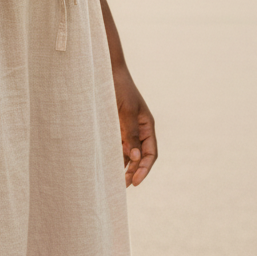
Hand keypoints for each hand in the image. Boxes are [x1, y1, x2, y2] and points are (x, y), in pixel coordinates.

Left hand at [114, 66, 156, 186]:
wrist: (106, 70)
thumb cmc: (119, 88)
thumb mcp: (126, 111)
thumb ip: (130, 133)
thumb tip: (135, 158)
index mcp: (147, 126)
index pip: (150, 154)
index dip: (145, 170)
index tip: (134, 182)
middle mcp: (139, 129)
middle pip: (139, 157)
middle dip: (133, 172)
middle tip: (121, 185)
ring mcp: (127, 128)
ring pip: (128, 153)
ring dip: (123, 165)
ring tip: (112, 179)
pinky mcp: (115, 126)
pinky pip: (117, 144)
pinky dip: (114, 154)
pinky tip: (106, 163)